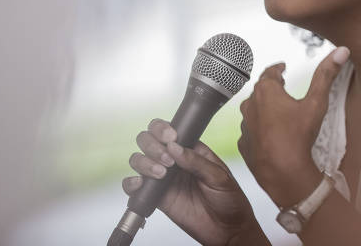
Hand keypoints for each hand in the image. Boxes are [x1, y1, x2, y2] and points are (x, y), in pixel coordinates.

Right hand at [123, 119, 267, 245]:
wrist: (227, 230)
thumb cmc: (229, 200)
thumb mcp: (219, 177)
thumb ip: (197, 162)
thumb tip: (175, 147)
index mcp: (191, 149)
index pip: (169, 130)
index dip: (163, 129)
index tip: (170, 138)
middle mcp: (174, 160)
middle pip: (148, 141)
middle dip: (152, 145)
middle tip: (167, 160)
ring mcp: (163, 178)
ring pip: (139, 160)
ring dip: (144, 163)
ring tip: (162, 174)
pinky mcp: (156, 197)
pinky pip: (135, 187)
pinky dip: (131, 183)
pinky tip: (141, 184)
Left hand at [238, 46, 349, 205]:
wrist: (284, 173)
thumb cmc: (299, 136)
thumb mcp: (316, 102)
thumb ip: (326, 75)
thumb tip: (341, 51)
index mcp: (266, 91)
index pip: (270, 72)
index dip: (277, 69)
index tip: (282, 68)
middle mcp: (250, 105)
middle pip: (260, 91)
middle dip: (271, 89)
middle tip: (282, 88)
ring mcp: (245, 126)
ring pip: (253, 111)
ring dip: (264, 109)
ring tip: (277, 113)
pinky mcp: (244, 144)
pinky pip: (251, 131)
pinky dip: (259, 129)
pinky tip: (270, 135)